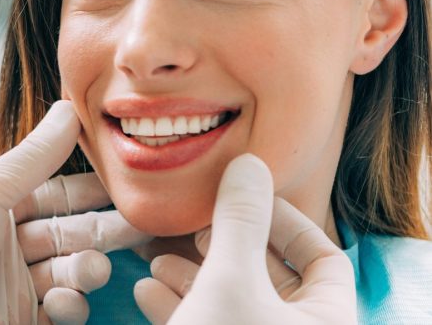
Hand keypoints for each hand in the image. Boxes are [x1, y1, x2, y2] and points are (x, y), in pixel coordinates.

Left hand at [0, 101, 146, 323]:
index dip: (95, 192)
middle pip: (72, 235)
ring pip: (71, 274)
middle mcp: (10, 246)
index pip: (60, 195)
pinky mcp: (18, 320)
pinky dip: (71, 307)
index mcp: (0, 209)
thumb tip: (70, 108)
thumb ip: (33, 157)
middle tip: (141, 228)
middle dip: (104, 232)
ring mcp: (16, 286)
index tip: (130, 185)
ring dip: (87, 270)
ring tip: (89, 269)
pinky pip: (61, 313)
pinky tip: (65, 301)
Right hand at [133, 154, 355, 324]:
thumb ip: (240, 220)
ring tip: (158, 258)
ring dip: (191, 274)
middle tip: (196, 225)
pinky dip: (179, 304)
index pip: (324, 257)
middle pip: (270, 275)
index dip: (286, 221)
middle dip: (223, 246)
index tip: (244, 199)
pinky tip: (147, 289)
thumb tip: (249, 164)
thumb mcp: (231, 280)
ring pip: (232, 299)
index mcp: (326, 319)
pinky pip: (208, 321)